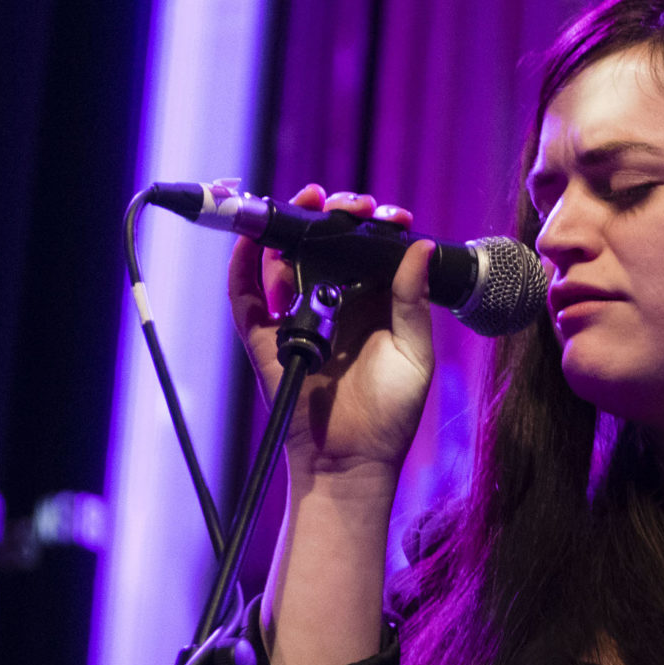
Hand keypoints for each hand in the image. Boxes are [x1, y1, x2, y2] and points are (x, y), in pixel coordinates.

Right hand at [228, 184, 434, 476]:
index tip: (385, 214)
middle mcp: (332, 304)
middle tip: (347, 204)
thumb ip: (411, 301)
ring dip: (291, 227)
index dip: (372, 226)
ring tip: (310, 203)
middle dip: (331, 215)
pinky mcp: (266, 338)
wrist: (353, 461)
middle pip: (322, 245)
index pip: (366, 250)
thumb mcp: (414, 353)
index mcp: (372, 304)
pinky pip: (246, 296)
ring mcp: (296, 319)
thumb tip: (418, 246)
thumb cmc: (391, 415)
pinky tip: (255, 238)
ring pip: (284, 259)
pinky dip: (244, 264)